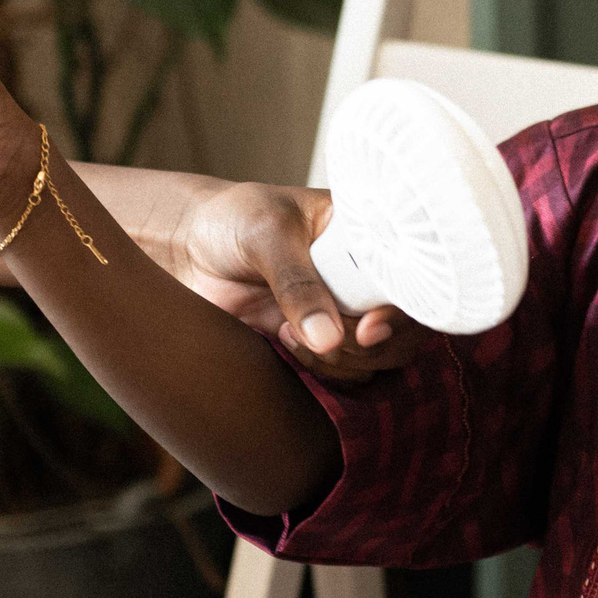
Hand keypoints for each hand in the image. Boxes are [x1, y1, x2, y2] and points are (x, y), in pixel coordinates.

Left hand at [175, 181, 429, 379]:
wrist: (184, 249)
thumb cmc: (233, 220)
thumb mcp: (266, 233)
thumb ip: (296, 283)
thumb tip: (327, 338)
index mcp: (369, 239)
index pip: (413, 282)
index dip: (401, 313)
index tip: (367, 329)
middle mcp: (366, 280)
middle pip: (404, 333)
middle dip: (366, 347)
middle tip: (323, 335)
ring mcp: (344, 316)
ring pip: (376, 363)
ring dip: (337, 361)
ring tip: (288, 330)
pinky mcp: (317, 345)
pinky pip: (342, 377)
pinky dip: (319, 372)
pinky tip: (281, 340)